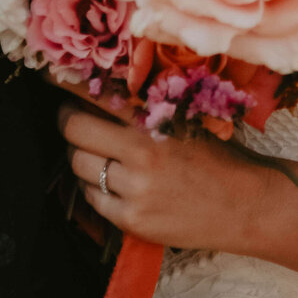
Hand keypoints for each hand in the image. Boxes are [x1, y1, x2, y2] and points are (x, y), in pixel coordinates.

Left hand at [58, 99, 265, 253]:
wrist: (246, 205)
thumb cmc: (218, 156)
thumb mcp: (185, 119)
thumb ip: (146, 109)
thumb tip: (101, 93)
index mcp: (155, 118)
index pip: (96, 93)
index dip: (65, 83)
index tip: (50, 75)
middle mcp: (140, 151)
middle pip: (74, 131)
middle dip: (67, 123)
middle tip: (71, 120)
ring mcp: (134, 189)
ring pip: (80, 167)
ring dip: (82, 159)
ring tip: (98, 155)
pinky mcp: (133, 221)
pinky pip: (94, 200)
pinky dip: (97, 190)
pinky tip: (114, 185)